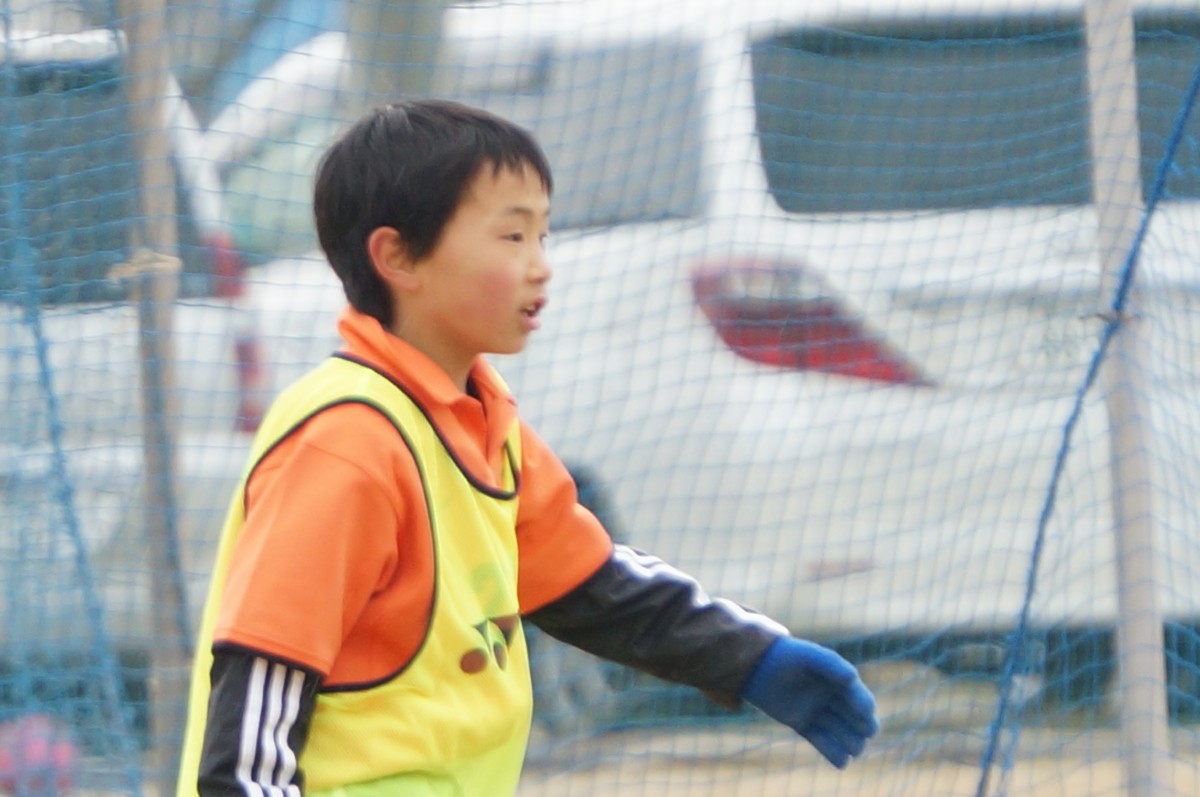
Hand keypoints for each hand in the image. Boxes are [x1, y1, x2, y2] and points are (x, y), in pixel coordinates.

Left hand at [740, 637, 878, 767]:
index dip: (865, 706)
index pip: (860, 698)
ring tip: (854, 750)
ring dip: (852, 743)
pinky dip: (834, 754)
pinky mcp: (802, 724)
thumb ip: (832, 665)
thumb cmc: (787, 655)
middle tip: (863, 736)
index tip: (866, 714)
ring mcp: (817, 712)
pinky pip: (822, 742)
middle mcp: (831, 698)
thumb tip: (853, 679)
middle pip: (856, 719)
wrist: (756, 665)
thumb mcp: (810, 656)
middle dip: (863, 729)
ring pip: (842, 733)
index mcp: (839, 680)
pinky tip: (842, 762)